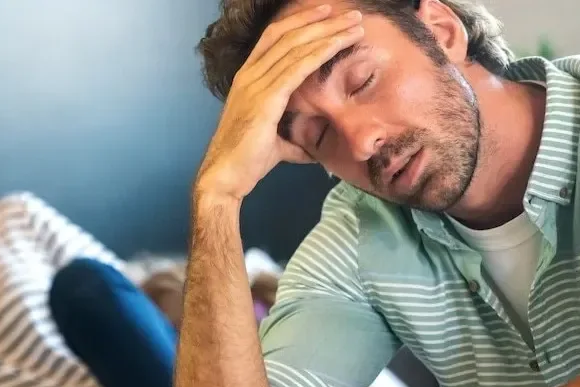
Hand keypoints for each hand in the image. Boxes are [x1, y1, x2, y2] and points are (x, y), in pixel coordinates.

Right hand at [194, 5, 363, 201]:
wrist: (225, 177)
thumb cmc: (245, 162)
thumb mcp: (274, 144)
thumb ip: (292, 139)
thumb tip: (312, 149)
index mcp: (247, 79)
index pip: (275, 38)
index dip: (301, 22)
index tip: (327, 14)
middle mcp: (249, 75)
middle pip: (287, 34)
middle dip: (321, 21)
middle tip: (350, 14)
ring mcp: (255, 84)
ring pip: (296, 46)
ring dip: (328, 32)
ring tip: (354, 24)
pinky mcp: (265, 98)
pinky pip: (297, 66)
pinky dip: (320, 51)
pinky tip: (338, 43)